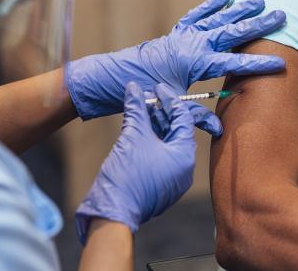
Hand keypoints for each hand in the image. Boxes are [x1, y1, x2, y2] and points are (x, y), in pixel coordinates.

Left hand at [66, 0, 285, 135]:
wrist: (117, 78)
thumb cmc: (145, 93)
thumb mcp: (172, 106)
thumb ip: (195, 117)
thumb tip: (218, 128)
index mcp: (195, 62)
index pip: (234, 62)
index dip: (258, 64)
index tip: (282, 63)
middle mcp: (193, 43)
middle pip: (232, 31)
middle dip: (258, 25)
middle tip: (282, 15)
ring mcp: (184, 35)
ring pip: (218, 18)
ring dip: (239, 10)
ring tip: (259, 1)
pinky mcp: (177, 32)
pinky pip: (197, 15)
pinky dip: (211, 5)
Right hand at [75, 82, 196, 241]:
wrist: (113, 210)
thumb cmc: (127, 175)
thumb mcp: (133, 135)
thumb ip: (137, 109)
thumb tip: (134, 88)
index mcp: (184, 155)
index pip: (183, 119)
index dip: (170, 99)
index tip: (157, 87)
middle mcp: (184, 168)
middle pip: (176, 131)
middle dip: (161, 112)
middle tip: (147, 96)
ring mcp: (172, 178)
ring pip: (166, 143)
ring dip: (154, 125)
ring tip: (140, 109)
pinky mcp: (160, 184)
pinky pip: (159, 156)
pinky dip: (150, 140)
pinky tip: (137, 128)